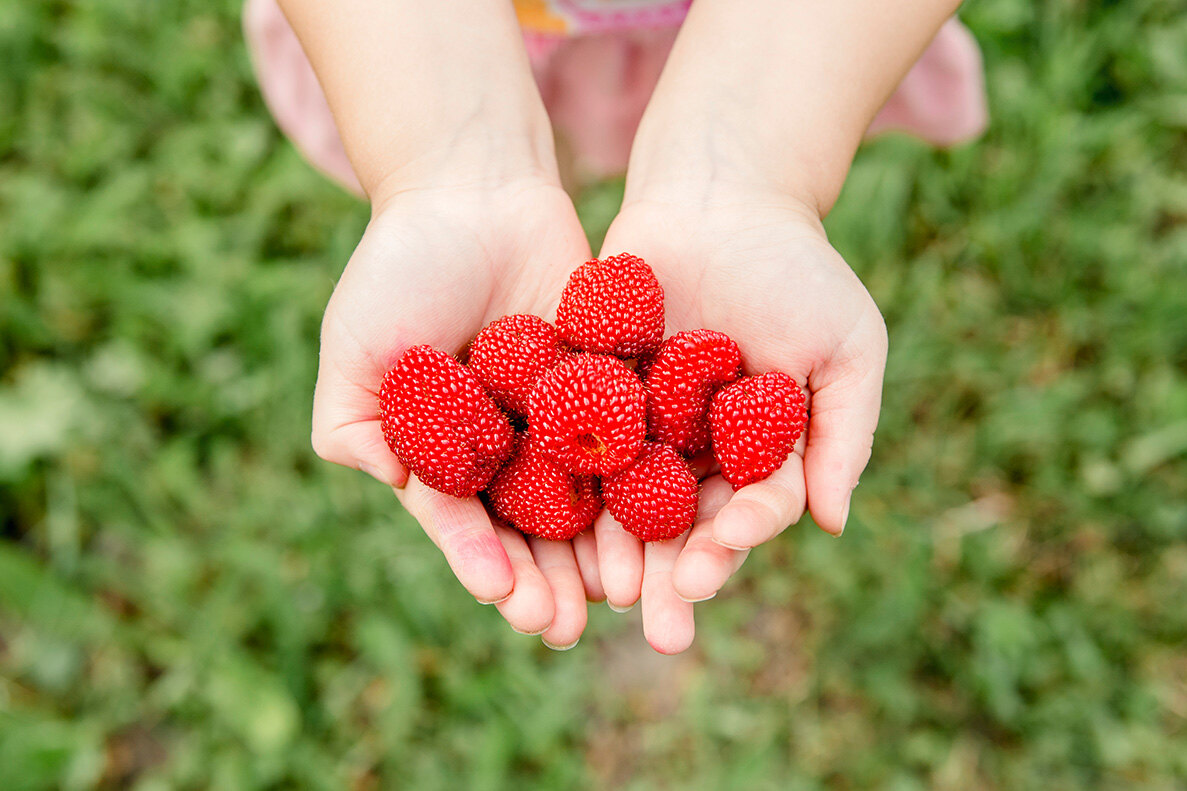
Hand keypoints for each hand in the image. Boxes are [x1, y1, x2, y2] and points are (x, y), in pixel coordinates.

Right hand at [310, 179, 604, 648]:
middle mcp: (507, 445)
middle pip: (531, 528)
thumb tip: (399, 490)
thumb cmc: (401, 266)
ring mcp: (562, 418)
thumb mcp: (356, 348)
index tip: (505, 598)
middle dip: (547, 578)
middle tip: (566, 625)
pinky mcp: (611, 384)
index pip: (466, 523)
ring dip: (599, 551)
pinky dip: (644, 481)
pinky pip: (631, 439)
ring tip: (620, 595)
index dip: (483, 562)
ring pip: (586, 499)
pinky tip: (664, 520)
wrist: (473, 188)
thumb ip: (356, 428)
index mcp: (447, 452)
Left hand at [595, 188, 887, 652]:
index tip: (724, 557)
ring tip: (607, 595)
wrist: (717, 194)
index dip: (740, 537)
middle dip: (677, 576)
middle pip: (687, 526)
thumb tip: (833, 524)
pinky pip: (580, 447)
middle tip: (660, 628)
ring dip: (620, 551)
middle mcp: (699, 450)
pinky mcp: (592, 396)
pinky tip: (552, 523)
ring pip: (628, 501)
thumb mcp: (846, 346)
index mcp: (760, 449)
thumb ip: (844, 432)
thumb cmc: (796, 266)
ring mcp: (642, 426)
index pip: (752, 509)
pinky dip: (570, 485)